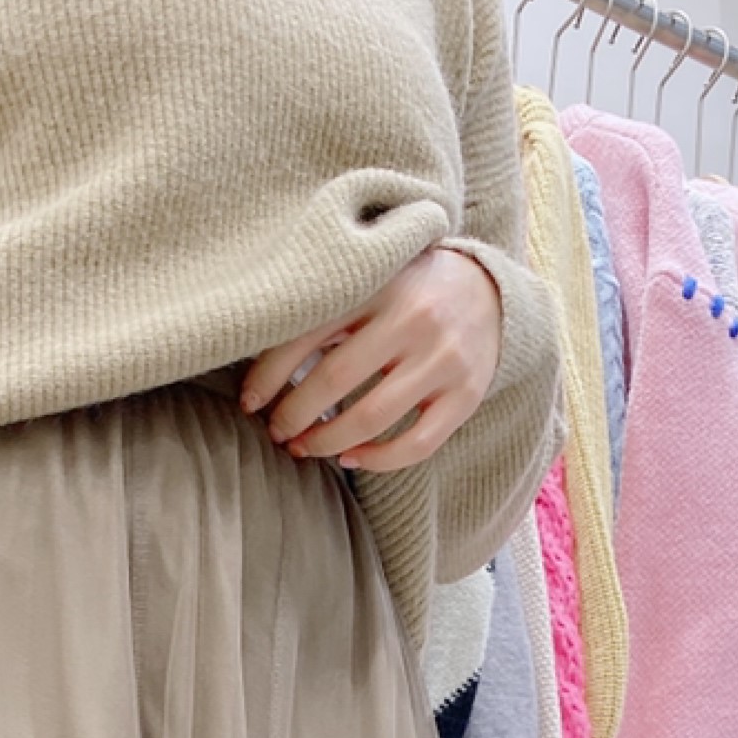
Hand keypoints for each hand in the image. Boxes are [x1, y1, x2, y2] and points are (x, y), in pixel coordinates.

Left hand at [242, 246, 503, 474]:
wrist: (488, 290)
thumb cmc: (409, 288)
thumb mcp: (371, 276)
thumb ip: (328, 301)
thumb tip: (257, 355)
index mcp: (379, 282)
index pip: (308, 333)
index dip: (269, 376)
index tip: (249, 402)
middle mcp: (414, 316)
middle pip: (334, 380)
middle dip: (293, 414)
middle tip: (276, 430)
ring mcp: (443, 358)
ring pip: (371, 418)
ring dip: (326, 442)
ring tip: (304, 448)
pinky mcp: (466, 395)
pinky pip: (416, 444)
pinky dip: (377, 461)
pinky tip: (350, 460)